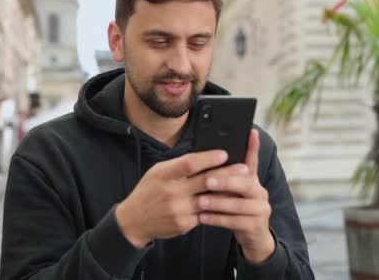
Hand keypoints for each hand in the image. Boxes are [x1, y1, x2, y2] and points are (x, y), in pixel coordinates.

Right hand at [114, 149, 251, 247]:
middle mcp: (172, 192)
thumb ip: (178, 165)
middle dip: (228, 174)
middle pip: (205, 181)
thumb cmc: (149, 191)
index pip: (189, 164)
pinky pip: (205, 213)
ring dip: (228, 192)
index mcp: (164, 175)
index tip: (224, 154)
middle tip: (245, 169)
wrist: (134, 220)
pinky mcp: (184, 224)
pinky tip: (229, 202)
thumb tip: (203, 156)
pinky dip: (218, 207)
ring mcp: (179, 210)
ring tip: (243, 185)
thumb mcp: (157, 172)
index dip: (208, 158)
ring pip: (209, 199)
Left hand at [197, 130, 275, 263]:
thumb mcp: (233, 191)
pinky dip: (217, 219)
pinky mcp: (255, 225)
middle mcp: (260, 192)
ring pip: (238, 205)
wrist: (254, 236)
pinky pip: (234, 222)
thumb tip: (208, 159)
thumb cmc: (237, 209)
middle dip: (225, 181)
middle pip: (245, 183)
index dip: (253, 146)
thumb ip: (225, 177)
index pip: (253, 160)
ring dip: (217, 203)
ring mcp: (260, 209)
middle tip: (207, 181)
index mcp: (253, 180)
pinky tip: (202, 218)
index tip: (250, 132)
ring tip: (200, 202)